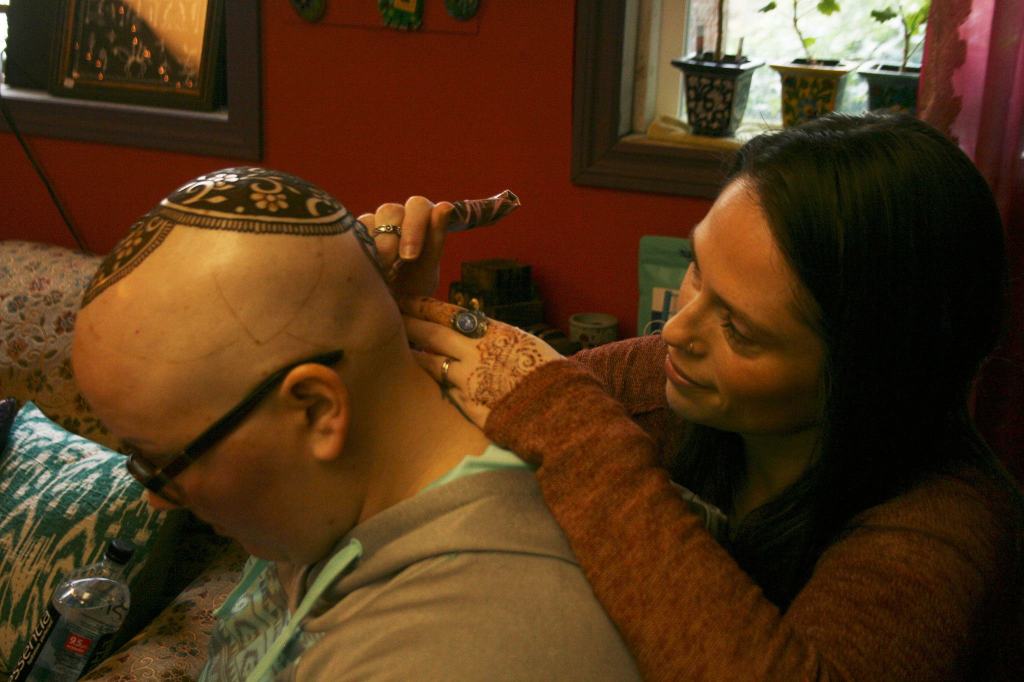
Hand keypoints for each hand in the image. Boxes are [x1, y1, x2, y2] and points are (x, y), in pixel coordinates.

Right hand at [358, 196, 452, 296]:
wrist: (387, 309)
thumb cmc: (412, 289)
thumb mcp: (426, 270)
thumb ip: (435, 238)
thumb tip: (445, 205)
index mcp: (421, 221)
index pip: (418, 206)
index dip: (414, 226)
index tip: (410, 257)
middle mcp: (398, 217)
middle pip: (391, 210)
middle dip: (392, 239)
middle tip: (390, 266)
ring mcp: (375, 224)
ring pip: (371, 219)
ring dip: (375, 247)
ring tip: (379, 272)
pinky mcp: (355, 234)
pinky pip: (353, 233)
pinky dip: (360, 250)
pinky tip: (366, 268)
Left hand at [400, 296, 563, 427]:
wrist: (562, 410)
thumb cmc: (550, 373)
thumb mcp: (523, 343)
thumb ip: (494, 336)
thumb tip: (473, 330)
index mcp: (492, 332)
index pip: (449, 314)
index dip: (423, 306)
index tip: (405, 300)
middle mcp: (475, 353)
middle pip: (432, 335)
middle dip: (408, 325)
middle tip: (389, 318)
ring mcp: (469, 381)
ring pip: (431, 364)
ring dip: (416, 355)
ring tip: (402, 349)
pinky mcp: (468, 407)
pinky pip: (446, 392)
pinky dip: (436, 384)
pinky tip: (424, 382)